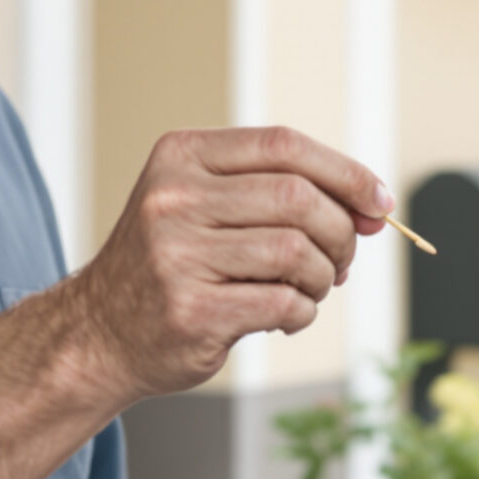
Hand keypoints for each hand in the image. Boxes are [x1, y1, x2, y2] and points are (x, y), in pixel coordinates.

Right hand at [64, 126, 392, 399]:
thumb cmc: (173, 264)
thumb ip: (277, 192)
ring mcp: (177, 256)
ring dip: (324, 277)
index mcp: (181, 157)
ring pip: (297, 252)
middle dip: (340, 232)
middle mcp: (173, 199)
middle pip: (298, 198)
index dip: (345, 171)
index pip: (284, 145)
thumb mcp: (204, 204)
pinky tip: (286, 315)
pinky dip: (303, 311)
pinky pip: (283, 302)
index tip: (379, 202)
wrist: (99, 333)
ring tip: (310, 288)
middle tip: (343, 260)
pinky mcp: (191, 311)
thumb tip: (371, 205)